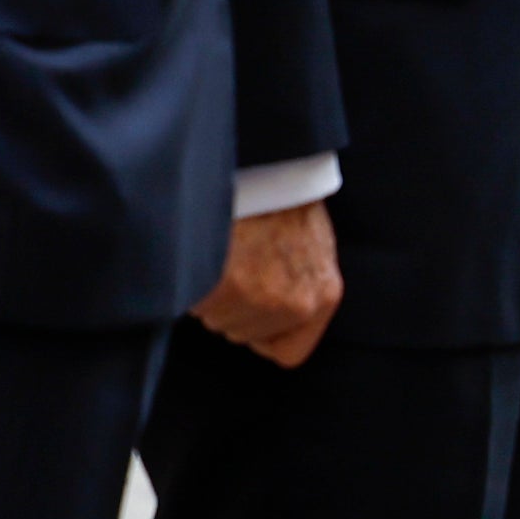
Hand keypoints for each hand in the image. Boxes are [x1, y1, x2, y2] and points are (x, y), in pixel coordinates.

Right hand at [193, 201, 344, 366]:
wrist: (265, 166)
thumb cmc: (283, 200)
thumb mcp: (313, 247)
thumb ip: (302, 287)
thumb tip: (281, 313)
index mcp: (324, 296)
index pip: (288, 352)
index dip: (263, 333)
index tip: (253, 305)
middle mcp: (297, 305)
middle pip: (246, 334)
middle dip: (234, 307)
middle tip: (236, 263)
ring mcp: (260, 300)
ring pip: (219, 320)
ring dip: (213, 295)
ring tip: (225, 252)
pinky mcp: (225, 288)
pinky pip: (197, 303)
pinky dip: (195, 283)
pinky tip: (210, 249)